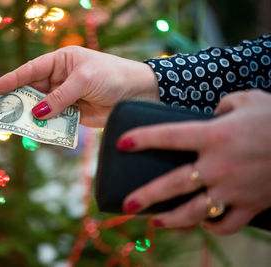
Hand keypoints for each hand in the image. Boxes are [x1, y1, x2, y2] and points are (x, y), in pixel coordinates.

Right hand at [0, 46, 158, 127]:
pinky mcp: (73, 114)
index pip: (31, 69)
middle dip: (17, 100)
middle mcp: (61, 78)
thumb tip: (37, 113)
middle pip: (33, 90)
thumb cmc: (112, 76)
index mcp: (61, 61)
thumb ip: (60, 97)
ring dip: (30, 116)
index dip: (12, 79)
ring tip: (13, 124)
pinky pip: (55, 120)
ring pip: (42, 107)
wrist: (138, 93)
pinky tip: (36, 131)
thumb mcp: (84, 80)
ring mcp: (66, 97)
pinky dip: (45, 126)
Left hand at [118, 89, 270, 234]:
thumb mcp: (247, 100)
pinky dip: (211, 225)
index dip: (142, 140)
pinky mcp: (251, 205)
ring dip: (171, 220)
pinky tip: (201, 222)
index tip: (121, 144)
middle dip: (146, 197)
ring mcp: (234, 189)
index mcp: (214, 136)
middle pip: (172, 185)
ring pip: (194, 212)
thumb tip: (211, 113)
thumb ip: (222, 105)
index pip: (167, 136)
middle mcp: (218, 166)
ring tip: (154, 221)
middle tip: (127, 205)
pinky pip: (226, 223)